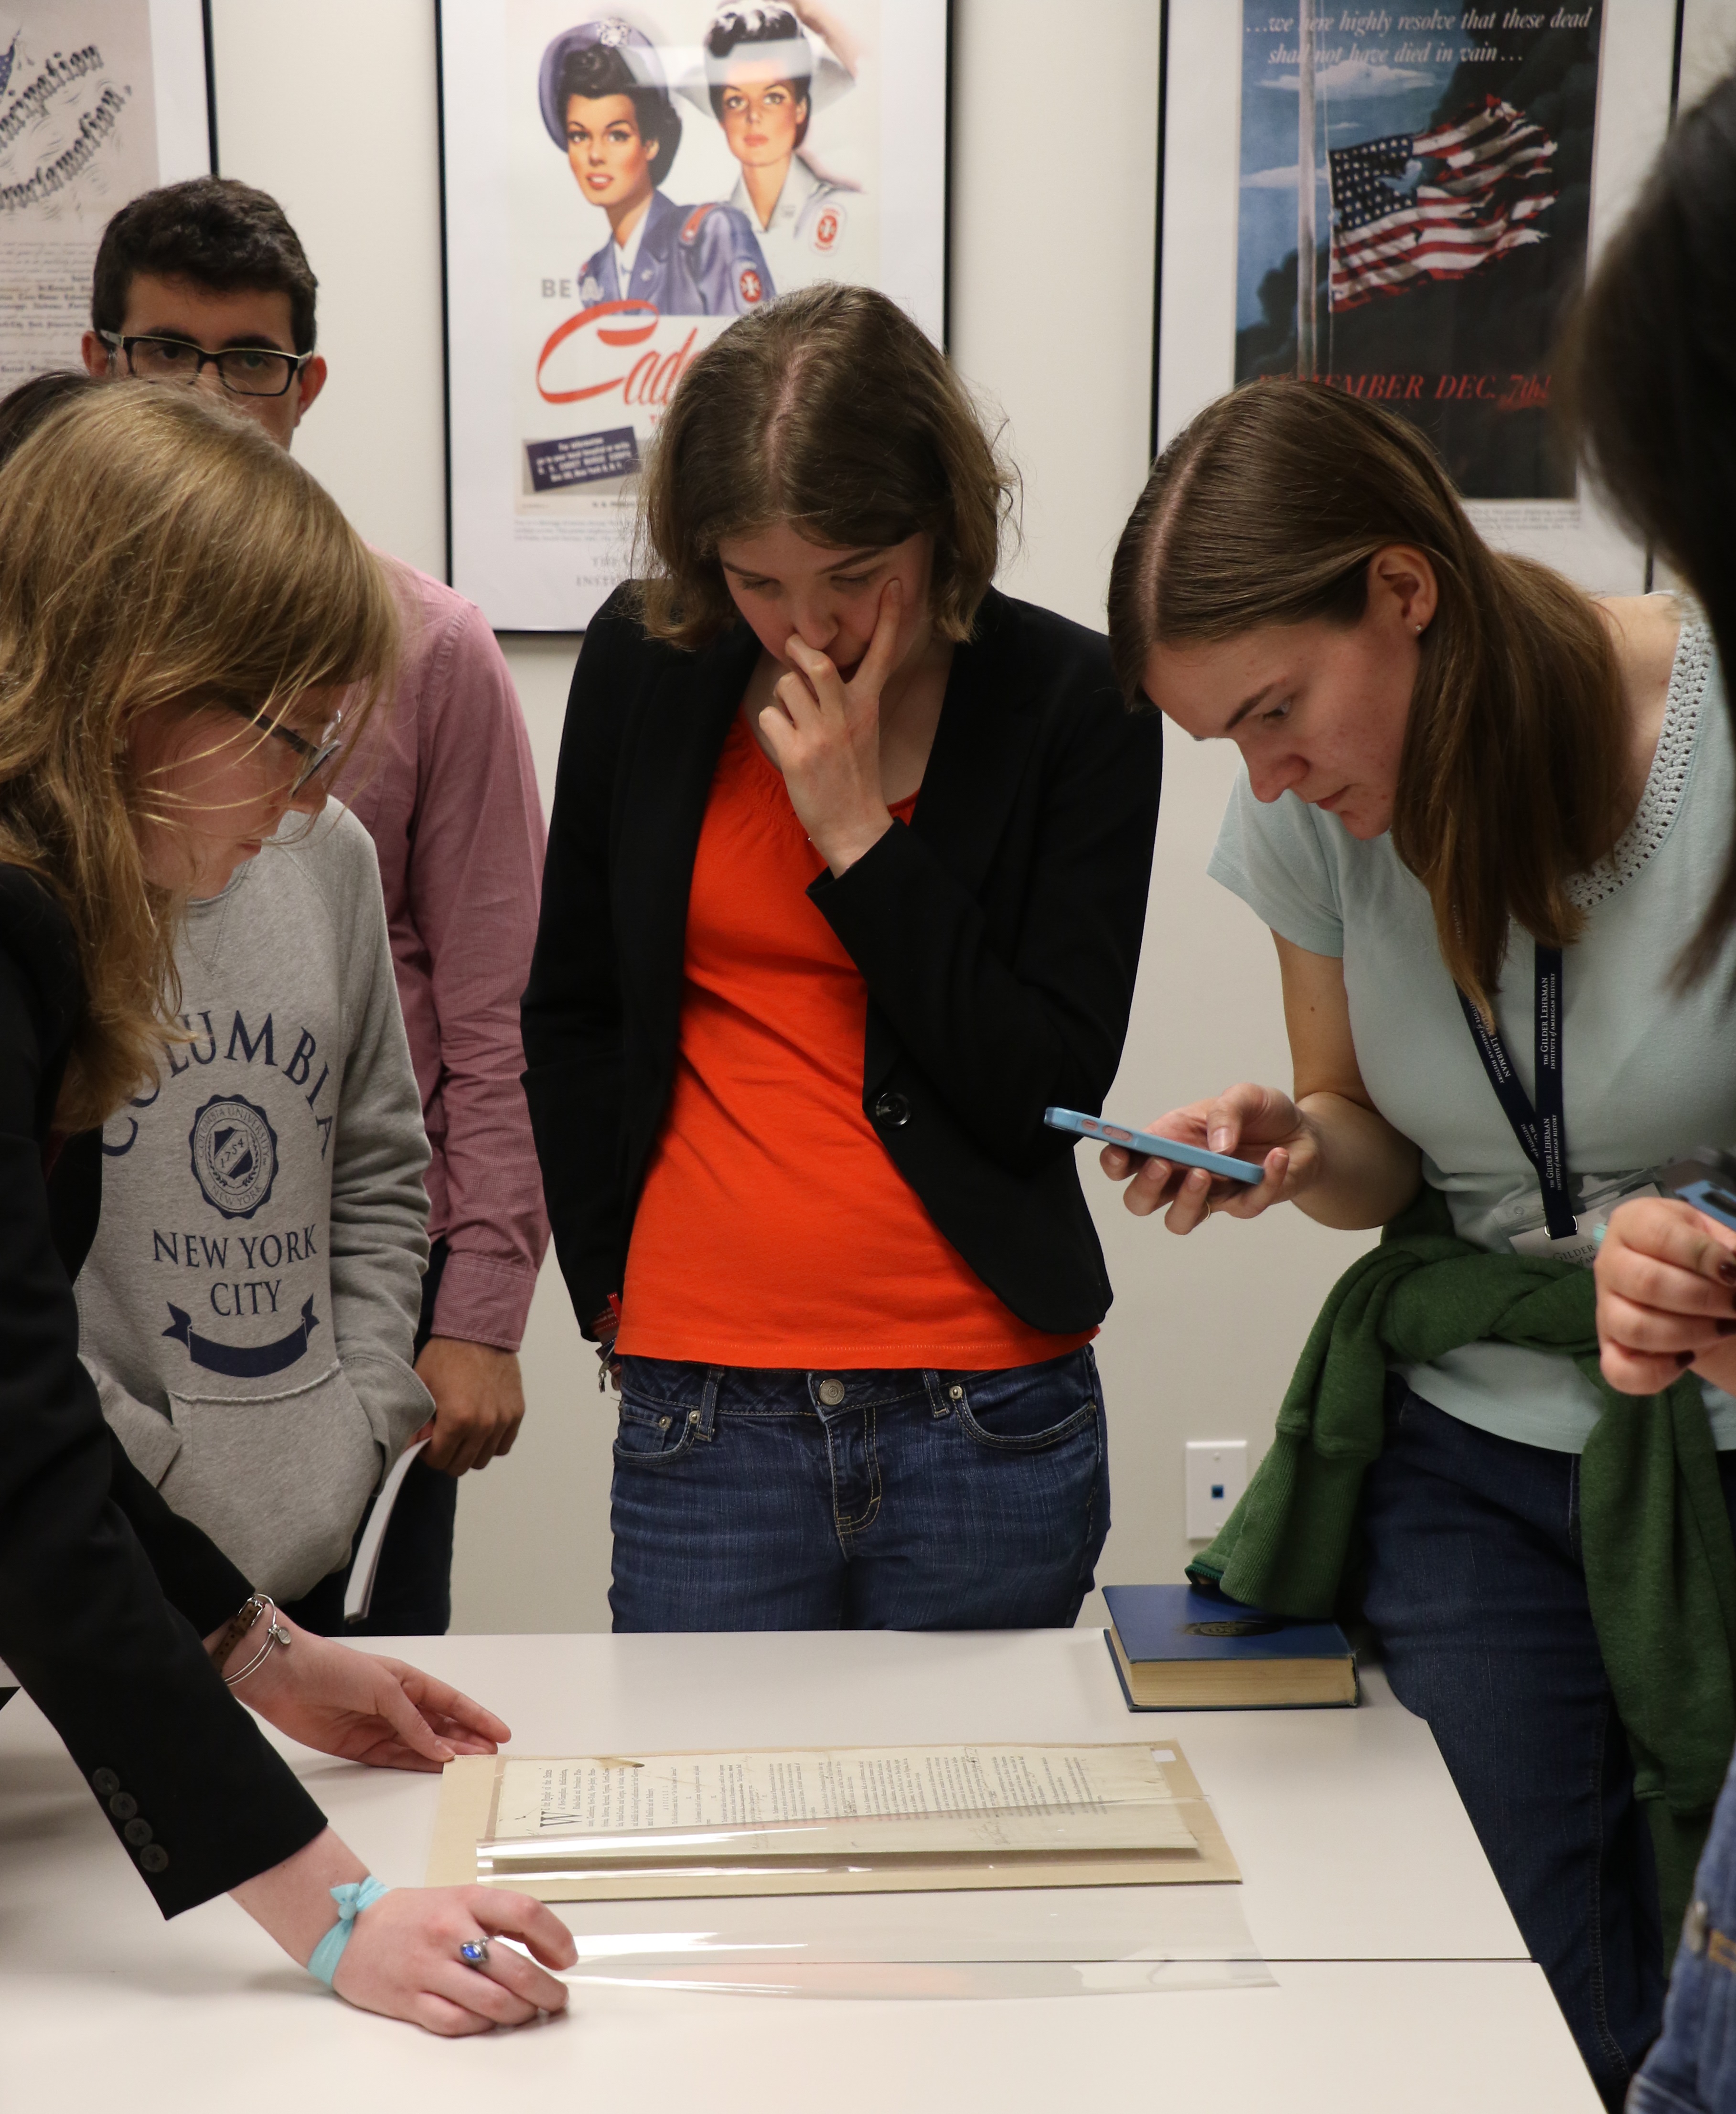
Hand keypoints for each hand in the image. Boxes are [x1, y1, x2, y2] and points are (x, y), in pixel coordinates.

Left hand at [226, 1613, 508, 1770]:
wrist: (288, 1680)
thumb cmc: (337, 1669)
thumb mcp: (385, 1689)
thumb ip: (414, 1723)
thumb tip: (442, 1750)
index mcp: (408, 1681)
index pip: (451, 1702)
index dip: (477, 1717)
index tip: (501, 1733)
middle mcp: (398, 1705)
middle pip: (441, 1727)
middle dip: (468, 1741)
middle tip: (491, 1759)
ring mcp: (381, 1727)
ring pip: (423, 1746)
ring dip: (447, 1756)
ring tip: (473, 1768)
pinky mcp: (362, 1747)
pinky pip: (398, 1759)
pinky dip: (419, 1765)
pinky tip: (438, 1770)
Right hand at [333, 1884, 576, 2035]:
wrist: (351, 1929)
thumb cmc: (411, 1915)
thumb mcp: (459, 1898)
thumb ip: (499, 1917)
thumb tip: (546, 1943)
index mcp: (466, 1899)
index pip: (525, 1912)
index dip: (555, 1937)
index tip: (567, 1957)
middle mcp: (450, 1932)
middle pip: (514, 1968)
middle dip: (546, 1990)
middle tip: (557, 1998)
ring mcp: (429, 1968)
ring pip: (491, 2001)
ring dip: (521, 2012)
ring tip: (530, 2012)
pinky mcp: (410, 2000)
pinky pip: (458, 2021)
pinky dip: (483, 2025)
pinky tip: (492, 2021)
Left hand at [415, 1337, 525, 1474]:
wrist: (479, 1329)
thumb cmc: (447, 1355)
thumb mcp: (421, 1386)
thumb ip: (414, 1423)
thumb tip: (410, 1449)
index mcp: (457, 1420)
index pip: (438, 1460)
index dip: (427, 1453)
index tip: (425, 1441)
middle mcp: (483, 1425)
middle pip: (461, 1465)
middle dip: (446, 1456)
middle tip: (440, 1438)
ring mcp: (503, 1420)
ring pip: (483, 1459)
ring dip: (469, 1452)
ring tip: (460, 1433)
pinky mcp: (516, 1413)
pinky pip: (503, 1445)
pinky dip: (491, 1443)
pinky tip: (479, 1428)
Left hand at [758, 579, 902, 873]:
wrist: (855, 825)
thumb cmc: (853, 774)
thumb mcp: (861, 730)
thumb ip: (844, 696)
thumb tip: (811, 664)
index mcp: (867, 706)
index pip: (880, 655)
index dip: (887, 619)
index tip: (892, 584)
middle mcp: (846, 716)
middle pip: (817, 663)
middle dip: (798, 651)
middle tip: (794, 652)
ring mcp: (821, 735)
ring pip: (786, 687)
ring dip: (782, 696)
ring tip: (795, 718)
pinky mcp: (797, 755)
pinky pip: (770, 717)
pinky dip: (773, 726)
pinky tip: (788, 744)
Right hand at [1097, 1083, 1318, 1232]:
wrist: (1304, 1132)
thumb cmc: (1261, 1114)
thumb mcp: (1244, 1096)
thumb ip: (1226, 1111)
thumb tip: (1218, 1146)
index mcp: (1168, 1143)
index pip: (1126, 1161)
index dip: (1113, 1161)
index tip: (1116, 1150)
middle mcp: (1180, 1175)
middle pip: (1139, 1201)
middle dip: (1144, 1187)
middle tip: (1163, 1164)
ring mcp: (1210, 1195)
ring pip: (1178, 1220)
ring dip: (1186, 1201)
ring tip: (1205, 1172)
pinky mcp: (1245, 1205)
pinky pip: (1245, 1207)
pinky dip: (1263, 1182)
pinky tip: (1276, 1157)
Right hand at [1595, 1196, 1735, 1394]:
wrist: (1703, 1294)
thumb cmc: (1709, 1261)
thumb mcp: (1724, 1243)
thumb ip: (1732, 1249)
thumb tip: (1733, 1268)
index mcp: (1633, 1223)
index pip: (1661, 1236)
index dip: (1703, 1256)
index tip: (1734, 1271)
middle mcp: (1608, 1263)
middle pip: (1646, 1283)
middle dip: (1704, 1298)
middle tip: (1735, 1303)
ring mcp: (1605, 1309)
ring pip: (1635, 1328)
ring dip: (1690, 1334)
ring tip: (1723, 1328)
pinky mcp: (1610, 1350)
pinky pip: (1620, 1371)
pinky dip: (1657, 1373)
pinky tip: (1688, 1359)